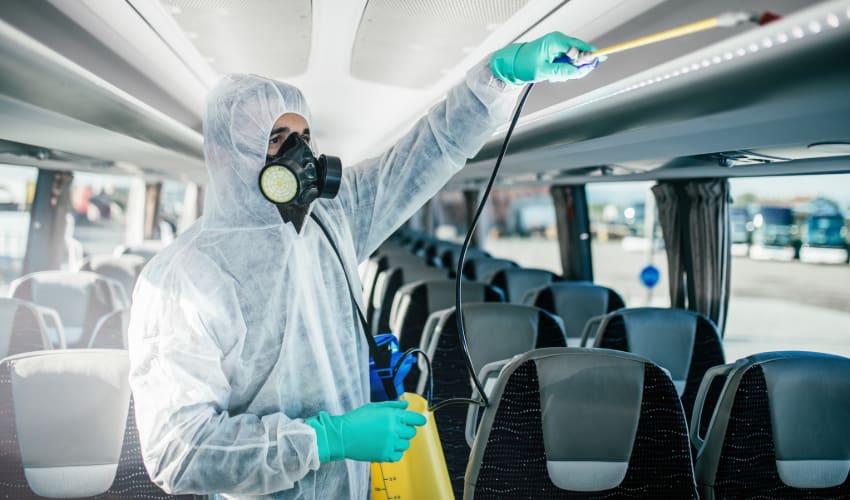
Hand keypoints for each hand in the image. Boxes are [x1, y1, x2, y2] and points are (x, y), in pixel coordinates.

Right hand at [306, 400, 426, 462]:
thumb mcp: (374, 407)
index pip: (416, 419)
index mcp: (393, 416)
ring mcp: (390, 444)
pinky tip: (386, 447)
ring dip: (400, 441)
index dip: (419, 420)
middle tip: (396, 429)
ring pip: (406, 445)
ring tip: (388, 438)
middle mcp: (394, 430)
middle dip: (406, 430)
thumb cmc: (356, 419)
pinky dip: (395, 452)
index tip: (419, 421)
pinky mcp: (384, 455)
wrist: (342, 435)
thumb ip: (392, 406)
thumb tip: (405, 405)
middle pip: (412, 432)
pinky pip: (398, 456)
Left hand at [490, 32, 601, 84]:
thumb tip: (577, 71)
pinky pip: (567, 61)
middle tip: (573, 75)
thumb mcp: (543, 71)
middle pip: (579, 52)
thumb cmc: (524, 64)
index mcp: (555, 41)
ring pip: (574, 58)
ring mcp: (558, 46)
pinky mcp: (557, 52)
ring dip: (568, 69)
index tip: (595, 63)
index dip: (588, 56)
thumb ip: (561, 71)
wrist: (514, 63)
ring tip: (555, 76)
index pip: (578, 47)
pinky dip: (564, 69)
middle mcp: (559, 41)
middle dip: (578, 66)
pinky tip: (555, 74)